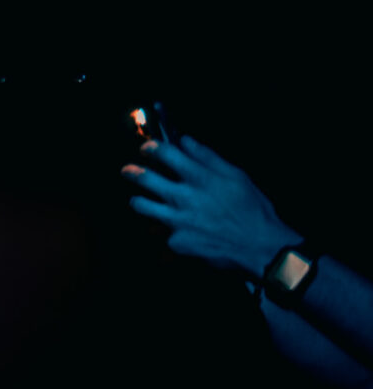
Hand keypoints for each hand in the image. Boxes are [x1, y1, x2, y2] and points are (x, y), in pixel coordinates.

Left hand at [124, 135, 295, 278]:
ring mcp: (177, 221)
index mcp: (200, 178)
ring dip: (139, 201)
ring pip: (143, 206)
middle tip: (127, 170)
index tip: (146, 148)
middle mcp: (184, 198)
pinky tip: (176, 230)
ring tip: (138, 200)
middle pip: (145, 179)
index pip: (165, 154)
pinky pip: (164, 232)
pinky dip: (168, 229)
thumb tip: (186, 141)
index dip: (151, 147)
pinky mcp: (177, 241)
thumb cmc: (253, 210)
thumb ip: (208, 157)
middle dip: (132, 172)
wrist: (261, 248)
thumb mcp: (237, 177)